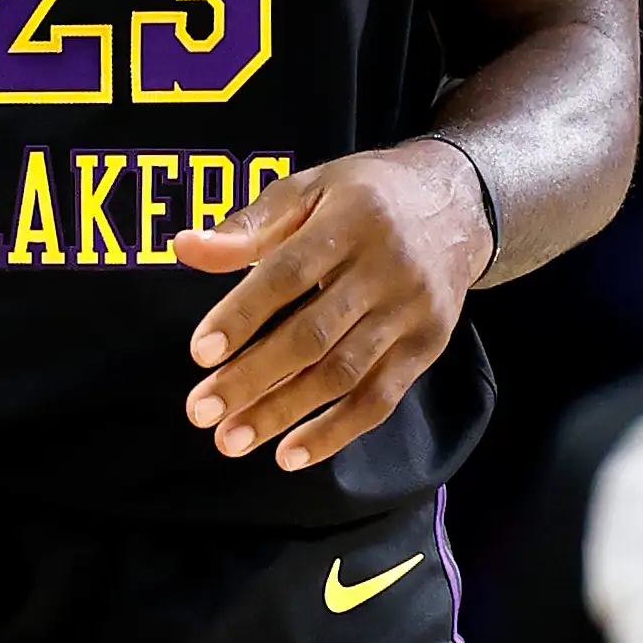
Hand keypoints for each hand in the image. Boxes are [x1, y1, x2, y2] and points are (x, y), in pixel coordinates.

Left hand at [171, 139, 490, 471]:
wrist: (458, 205)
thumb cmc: (365, 196)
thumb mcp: (309, 188)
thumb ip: (248, 225)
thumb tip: (185, 249)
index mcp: (350, 221)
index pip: (289, 273)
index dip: (243, 314)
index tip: (200, 352)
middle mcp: (386, 268)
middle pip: (313, 335)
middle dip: (252, 378)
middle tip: (201, 411)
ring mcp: (411, 312)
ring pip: (343, 374)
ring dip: (283, 413)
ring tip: (230, 439)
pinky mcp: (428, 346)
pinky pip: (380, 400)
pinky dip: (334, 433)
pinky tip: (289, 454)